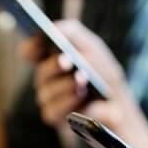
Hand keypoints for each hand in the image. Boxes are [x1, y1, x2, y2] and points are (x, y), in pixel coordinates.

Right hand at [20, 20, 136, 127]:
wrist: (118, 105)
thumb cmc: (102, 72)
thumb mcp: (92, 46)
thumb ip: (72, 32)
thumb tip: (55, 29)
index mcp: (50, 59)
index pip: (30, 52)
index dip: (30, 47)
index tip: (37, 43)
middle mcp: (45, 80)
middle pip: (42, 72)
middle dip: (55, 66)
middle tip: (66, 62)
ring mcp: (48, 99)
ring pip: (47, 92)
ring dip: (65, 85)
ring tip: (81, 79)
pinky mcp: (54, 117)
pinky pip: (54, 110)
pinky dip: (68, 102)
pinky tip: (80, 95)